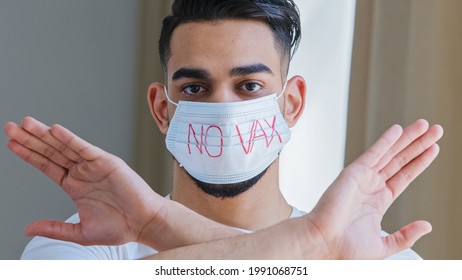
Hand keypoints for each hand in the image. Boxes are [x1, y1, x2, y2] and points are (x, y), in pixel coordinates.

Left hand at [4, 117, 163, 245]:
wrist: (144, 223)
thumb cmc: (119, 227)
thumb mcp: (80, 232)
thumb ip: (54, 228)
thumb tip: (28, 229)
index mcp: (75, 186)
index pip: (47, 166)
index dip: (29, 155)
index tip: (11, 144)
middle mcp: (82, 172)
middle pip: (51, 152)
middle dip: (30, 140)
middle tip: (10, 127)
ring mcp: (93, 165)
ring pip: (65, 146)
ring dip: (45, 134)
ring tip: (26, 124)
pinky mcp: (106, 162)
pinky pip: (84, 148)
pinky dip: (70, 139)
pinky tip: (55, 130)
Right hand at [305, 119, 442, 258]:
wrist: (325, 243)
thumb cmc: (346, 249)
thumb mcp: (384, 246)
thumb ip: (406, 235)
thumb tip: (427, 225)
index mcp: (378, 201)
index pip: (404, 176)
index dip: (419, 162)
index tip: (433, 149)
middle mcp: (371, 186)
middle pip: (400, 160)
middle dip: (418, 145)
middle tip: (436, 130)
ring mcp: (363, 178)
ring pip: (390, 154)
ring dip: (408, 139)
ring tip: (425, 126)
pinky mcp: (354, 172)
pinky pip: (374, 153)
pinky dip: (386, 141)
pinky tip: (398, 130)